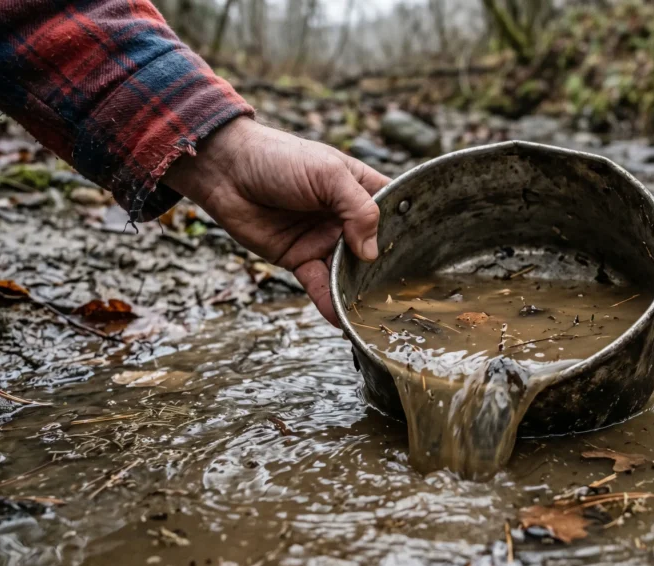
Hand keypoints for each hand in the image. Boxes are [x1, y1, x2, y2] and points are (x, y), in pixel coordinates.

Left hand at [163, 117, 388, 325]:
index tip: (429, 255)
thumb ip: (357, 209)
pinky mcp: (299, 258)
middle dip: (388, 270)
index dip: (410, 231)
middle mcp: (346, 217)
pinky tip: (342, 318)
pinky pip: (320, 285)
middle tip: (406, 296)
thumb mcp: (327, 174)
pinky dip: (330, 302)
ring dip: (360, 291)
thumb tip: (373, 252)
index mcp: (360, 188)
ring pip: (349, 271)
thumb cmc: (278, 158)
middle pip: (376, 249)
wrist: (225, 170)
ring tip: (376, 314)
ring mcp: (324, 239)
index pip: (394, 211)